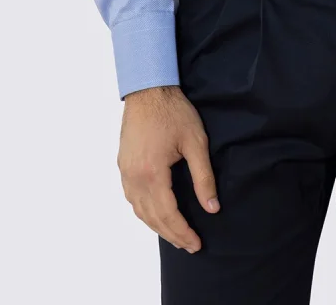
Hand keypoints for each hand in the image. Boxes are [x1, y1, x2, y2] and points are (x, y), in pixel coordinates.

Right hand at [118, 84, 219, 253]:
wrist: (148, 90)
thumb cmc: (174, 112)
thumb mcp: (196, 142)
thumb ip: (203, 177)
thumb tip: (212, 207)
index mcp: (152, 173)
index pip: (168, 214)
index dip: (183, 232)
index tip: (197, 244)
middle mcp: (134, 178)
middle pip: (152, 217)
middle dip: (172, 234)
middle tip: (189, 245)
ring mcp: (125, 172)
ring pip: (139, 210)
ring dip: (157, 226)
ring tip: (175, 235)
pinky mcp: (122, 165)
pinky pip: (132, 198)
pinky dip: (144, 212)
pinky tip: (155, 214)